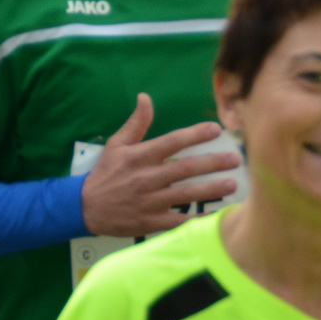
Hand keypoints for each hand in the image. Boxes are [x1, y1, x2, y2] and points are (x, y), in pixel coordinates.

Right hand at [80, 94, 240, 237]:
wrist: (85, 207)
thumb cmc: (105, 174)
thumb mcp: (116, 145)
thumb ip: (136, 123)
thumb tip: (146, 97)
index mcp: (138, 157)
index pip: (171, 142)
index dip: (194, 135)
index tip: (216, 130)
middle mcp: (145, 178)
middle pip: (184, 169)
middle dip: (212, 163)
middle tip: (235, 159)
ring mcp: (149, 201)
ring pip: (185, 194)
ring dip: (210, 189)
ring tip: (232, 184)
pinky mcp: (150, 222)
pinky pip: (178, 221)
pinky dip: (196, 220)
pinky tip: (215, 215)